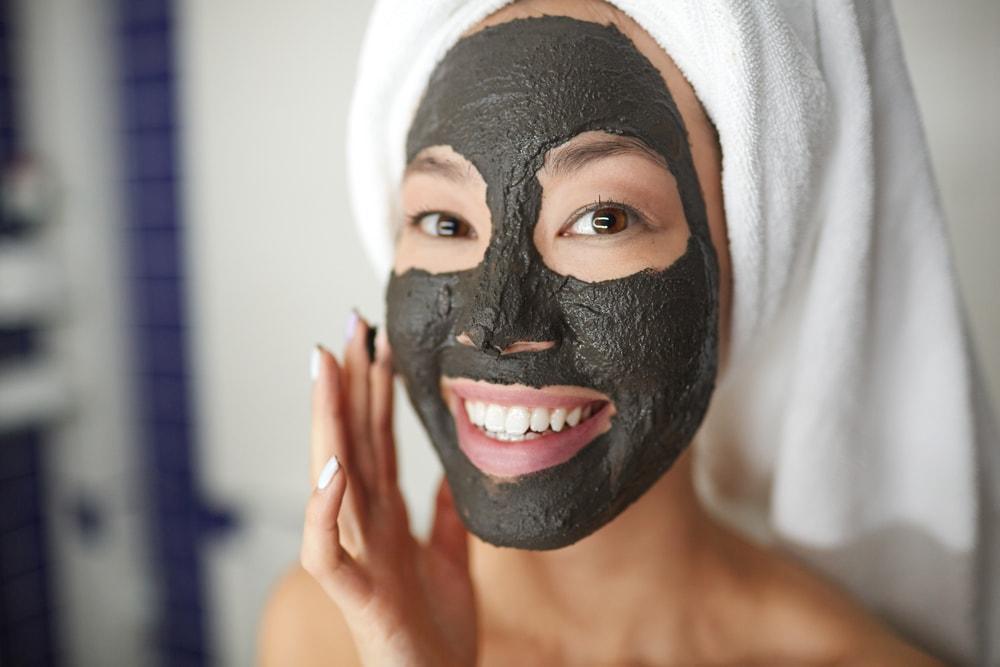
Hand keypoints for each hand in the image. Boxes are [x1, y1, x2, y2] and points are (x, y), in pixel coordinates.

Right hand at [300, 313, 477, 665]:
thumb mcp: (449, 560)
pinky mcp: (356, 595)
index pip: (377, 439)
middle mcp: (365, 528)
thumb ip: (443, 515)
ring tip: (327, 368)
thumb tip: (449, 472)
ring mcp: (357, 558)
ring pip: (331, 480)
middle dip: (349, 383)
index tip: (377, 340)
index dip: (375, 390)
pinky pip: (327, 551)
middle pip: (352, 443)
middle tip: (349, 326)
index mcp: (387, 518)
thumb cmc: (435, 635)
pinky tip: (332, 469)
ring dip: (327, 423)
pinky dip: (322, 512)